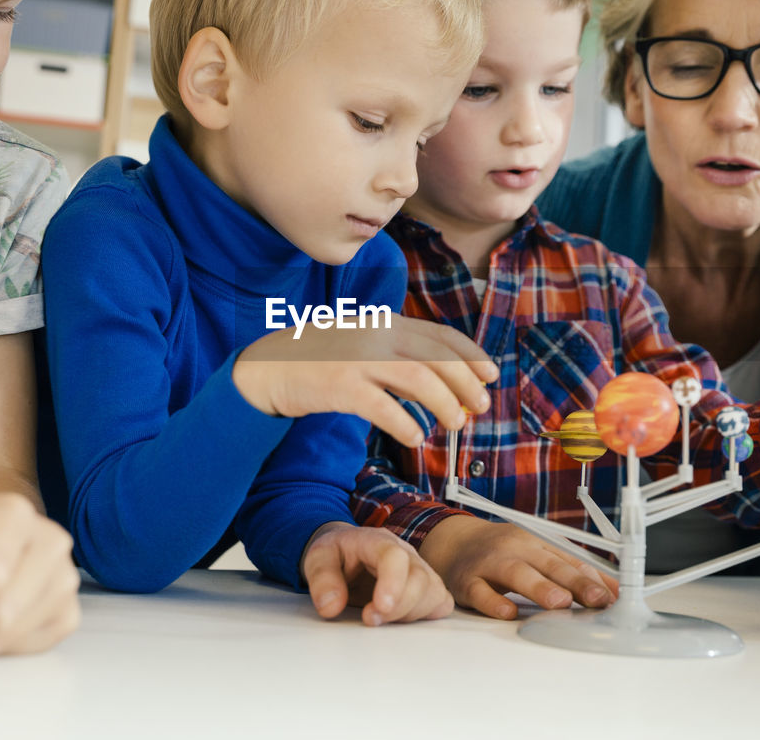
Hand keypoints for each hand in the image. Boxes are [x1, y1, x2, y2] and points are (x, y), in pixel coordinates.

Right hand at [234, 314, 496, 446]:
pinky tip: (415, 437)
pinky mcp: (339, 384)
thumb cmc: (323, 363)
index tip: (490, 375)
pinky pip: (380, 404)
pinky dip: (403, 422)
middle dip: (464, 383)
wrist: (269, 366)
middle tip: (480, 407)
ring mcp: (357, 357)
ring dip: (443, 402)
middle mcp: (376, 333)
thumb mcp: (366, 350)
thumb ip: (401, 362)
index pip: (440, 335)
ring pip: (416, 377)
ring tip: (455, 424)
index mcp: (386, 322)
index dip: (470, 355)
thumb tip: (445, 387)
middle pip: (435, 356)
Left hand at [301, 523, 452, 624]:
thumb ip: (322, 579)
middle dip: (397, 607)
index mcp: (377, 541)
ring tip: (380, 618)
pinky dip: (425, 616)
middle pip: (420, 579)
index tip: (377, 610)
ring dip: (409, 614)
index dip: (392, 584)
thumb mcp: (318, 558)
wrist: (349, 551)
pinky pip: (441, 603)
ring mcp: (420, 569)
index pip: (395, 556)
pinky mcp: (427, 588)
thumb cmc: (338, 554)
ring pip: (433, 593)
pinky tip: (399, 619)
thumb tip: (331, 607)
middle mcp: (406, 553)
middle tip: (368, 619)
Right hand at [418, 516, 617, 619]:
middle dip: (573, 582)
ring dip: (539, 587)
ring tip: (560, 602)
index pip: (568, 560)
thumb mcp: (538, 553)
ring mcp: (490, 565)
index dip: (591, 579)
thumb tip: (613, 591)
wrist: (453, 542)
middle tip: (595, 599)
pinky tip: (507, 612)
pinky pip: (480, 593)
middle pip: (547, 564)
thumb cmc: (502, 551)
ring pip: (516, 574)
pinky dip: (493, 602)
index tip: (612, 598)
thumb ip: (573, 571)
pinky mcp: (467, 582)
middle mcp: (515, 550)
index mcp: (536, 542)